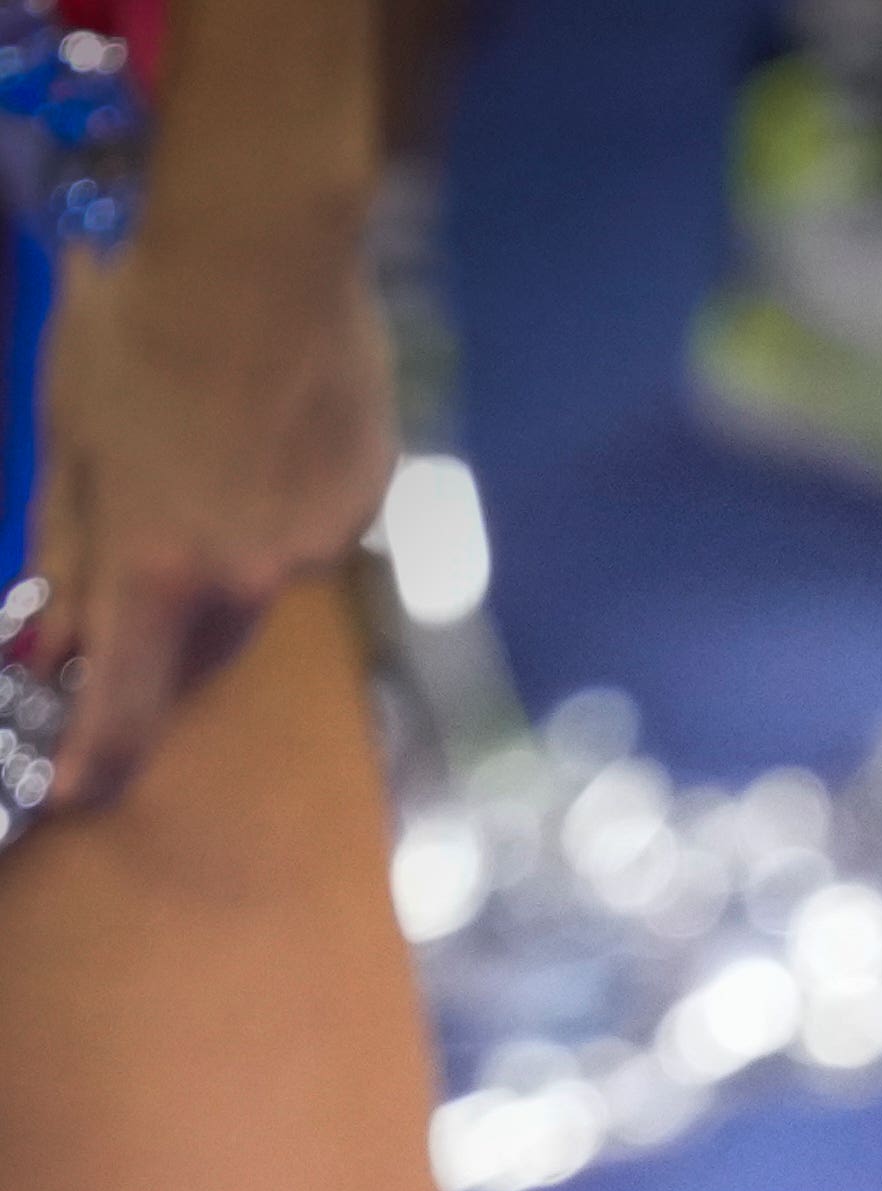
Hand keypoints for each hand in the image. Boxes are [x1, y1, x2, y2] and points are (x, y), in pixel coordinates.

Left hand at [27, 223, 394, 808]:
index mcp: (158, 566)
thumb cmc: (130, 325)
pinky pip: (308, 527)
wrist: (256, 249)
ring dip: (221, 564)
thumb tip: (56, 634)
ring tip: (200, 477)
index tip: (72, 793)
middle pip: (203, 651)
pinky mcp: (369, 492)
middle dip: (160, 652)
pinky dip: (273, 507)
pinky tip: (258, 437)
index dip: (94, 752)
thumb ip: (65, 545)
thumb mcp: (67, 433)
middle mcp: (252, 576)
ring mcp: (321, 539)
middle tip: (126, 624)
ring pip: (259, 583)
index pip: (125, 695)